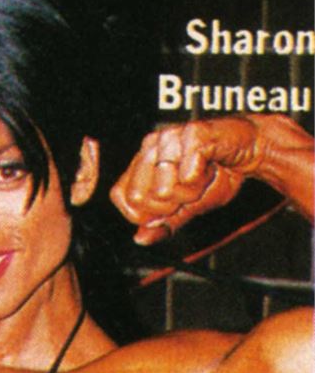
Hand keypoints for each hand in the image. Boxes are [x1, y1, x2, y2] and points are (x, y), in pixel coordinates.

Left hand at [110, 118, 263, 244]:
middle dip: (170, 205)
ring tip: (202, 175)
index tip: (170, 205)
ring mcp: (168, 138)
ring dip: (190, 192)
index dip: (145, 212)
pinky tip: (210, 166)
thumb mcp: (188, 207)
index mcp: (143, 162)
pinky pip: (186, 177)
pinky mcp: (191, 134)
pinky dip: (203, 181)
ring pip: (163, 191)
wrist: (251, 150)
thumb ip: (164, 223)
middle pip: (140, 198)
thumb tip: (140, 239)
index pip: (122, 197)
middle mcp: (150, 146)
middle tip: (190, 188)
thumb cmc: (218, 174)